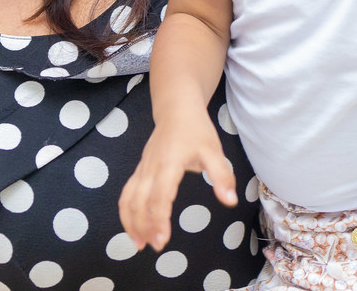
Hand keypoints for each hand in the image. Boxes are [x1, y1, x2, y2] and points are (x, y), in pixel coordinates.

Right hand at [118, 112, 236, 250]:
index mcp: (169, 164)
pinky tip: (134, 226)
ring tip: (138, 244)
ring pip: (128, 198)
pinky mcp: (140, 169)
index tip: (162, 241)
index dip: (159, 220)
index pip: (160, 197)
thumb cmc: (196, 130)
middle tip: (154, 247)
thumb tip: (230, 201)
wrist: (176, 109)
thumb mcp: (215, 150)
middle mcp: (151, 168)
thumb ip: (222, 176)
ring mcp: (142, 168)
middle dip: (143, 226)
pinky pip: (127, 192)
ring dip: (130, 222)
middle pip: (138, 201)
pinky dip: (126, 211)